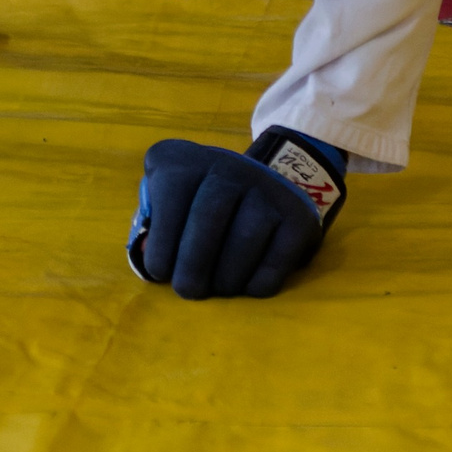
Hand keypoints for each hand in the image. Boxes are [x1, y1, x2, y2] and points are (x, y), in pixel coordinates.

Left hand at [127, 128, 346, 298]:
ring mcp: (267, 187)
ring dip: (226, 277)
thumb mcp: (165, 202)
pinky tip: (246, 287)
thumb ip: (152, 227)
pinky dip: (258, 282)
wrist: (256, 190)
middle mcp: (228, 165)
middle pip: (209, 216)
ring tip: (218, 289)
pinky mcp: (298, 216)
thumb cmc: (194, 207)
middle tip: (188, 291)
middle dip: (193, 264)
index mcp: (184, 160)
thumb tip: (153, 262)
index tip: (159, 272)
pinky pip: (277, 258)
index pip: (171, 193)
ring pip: (244, 239)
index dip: (163, 241)